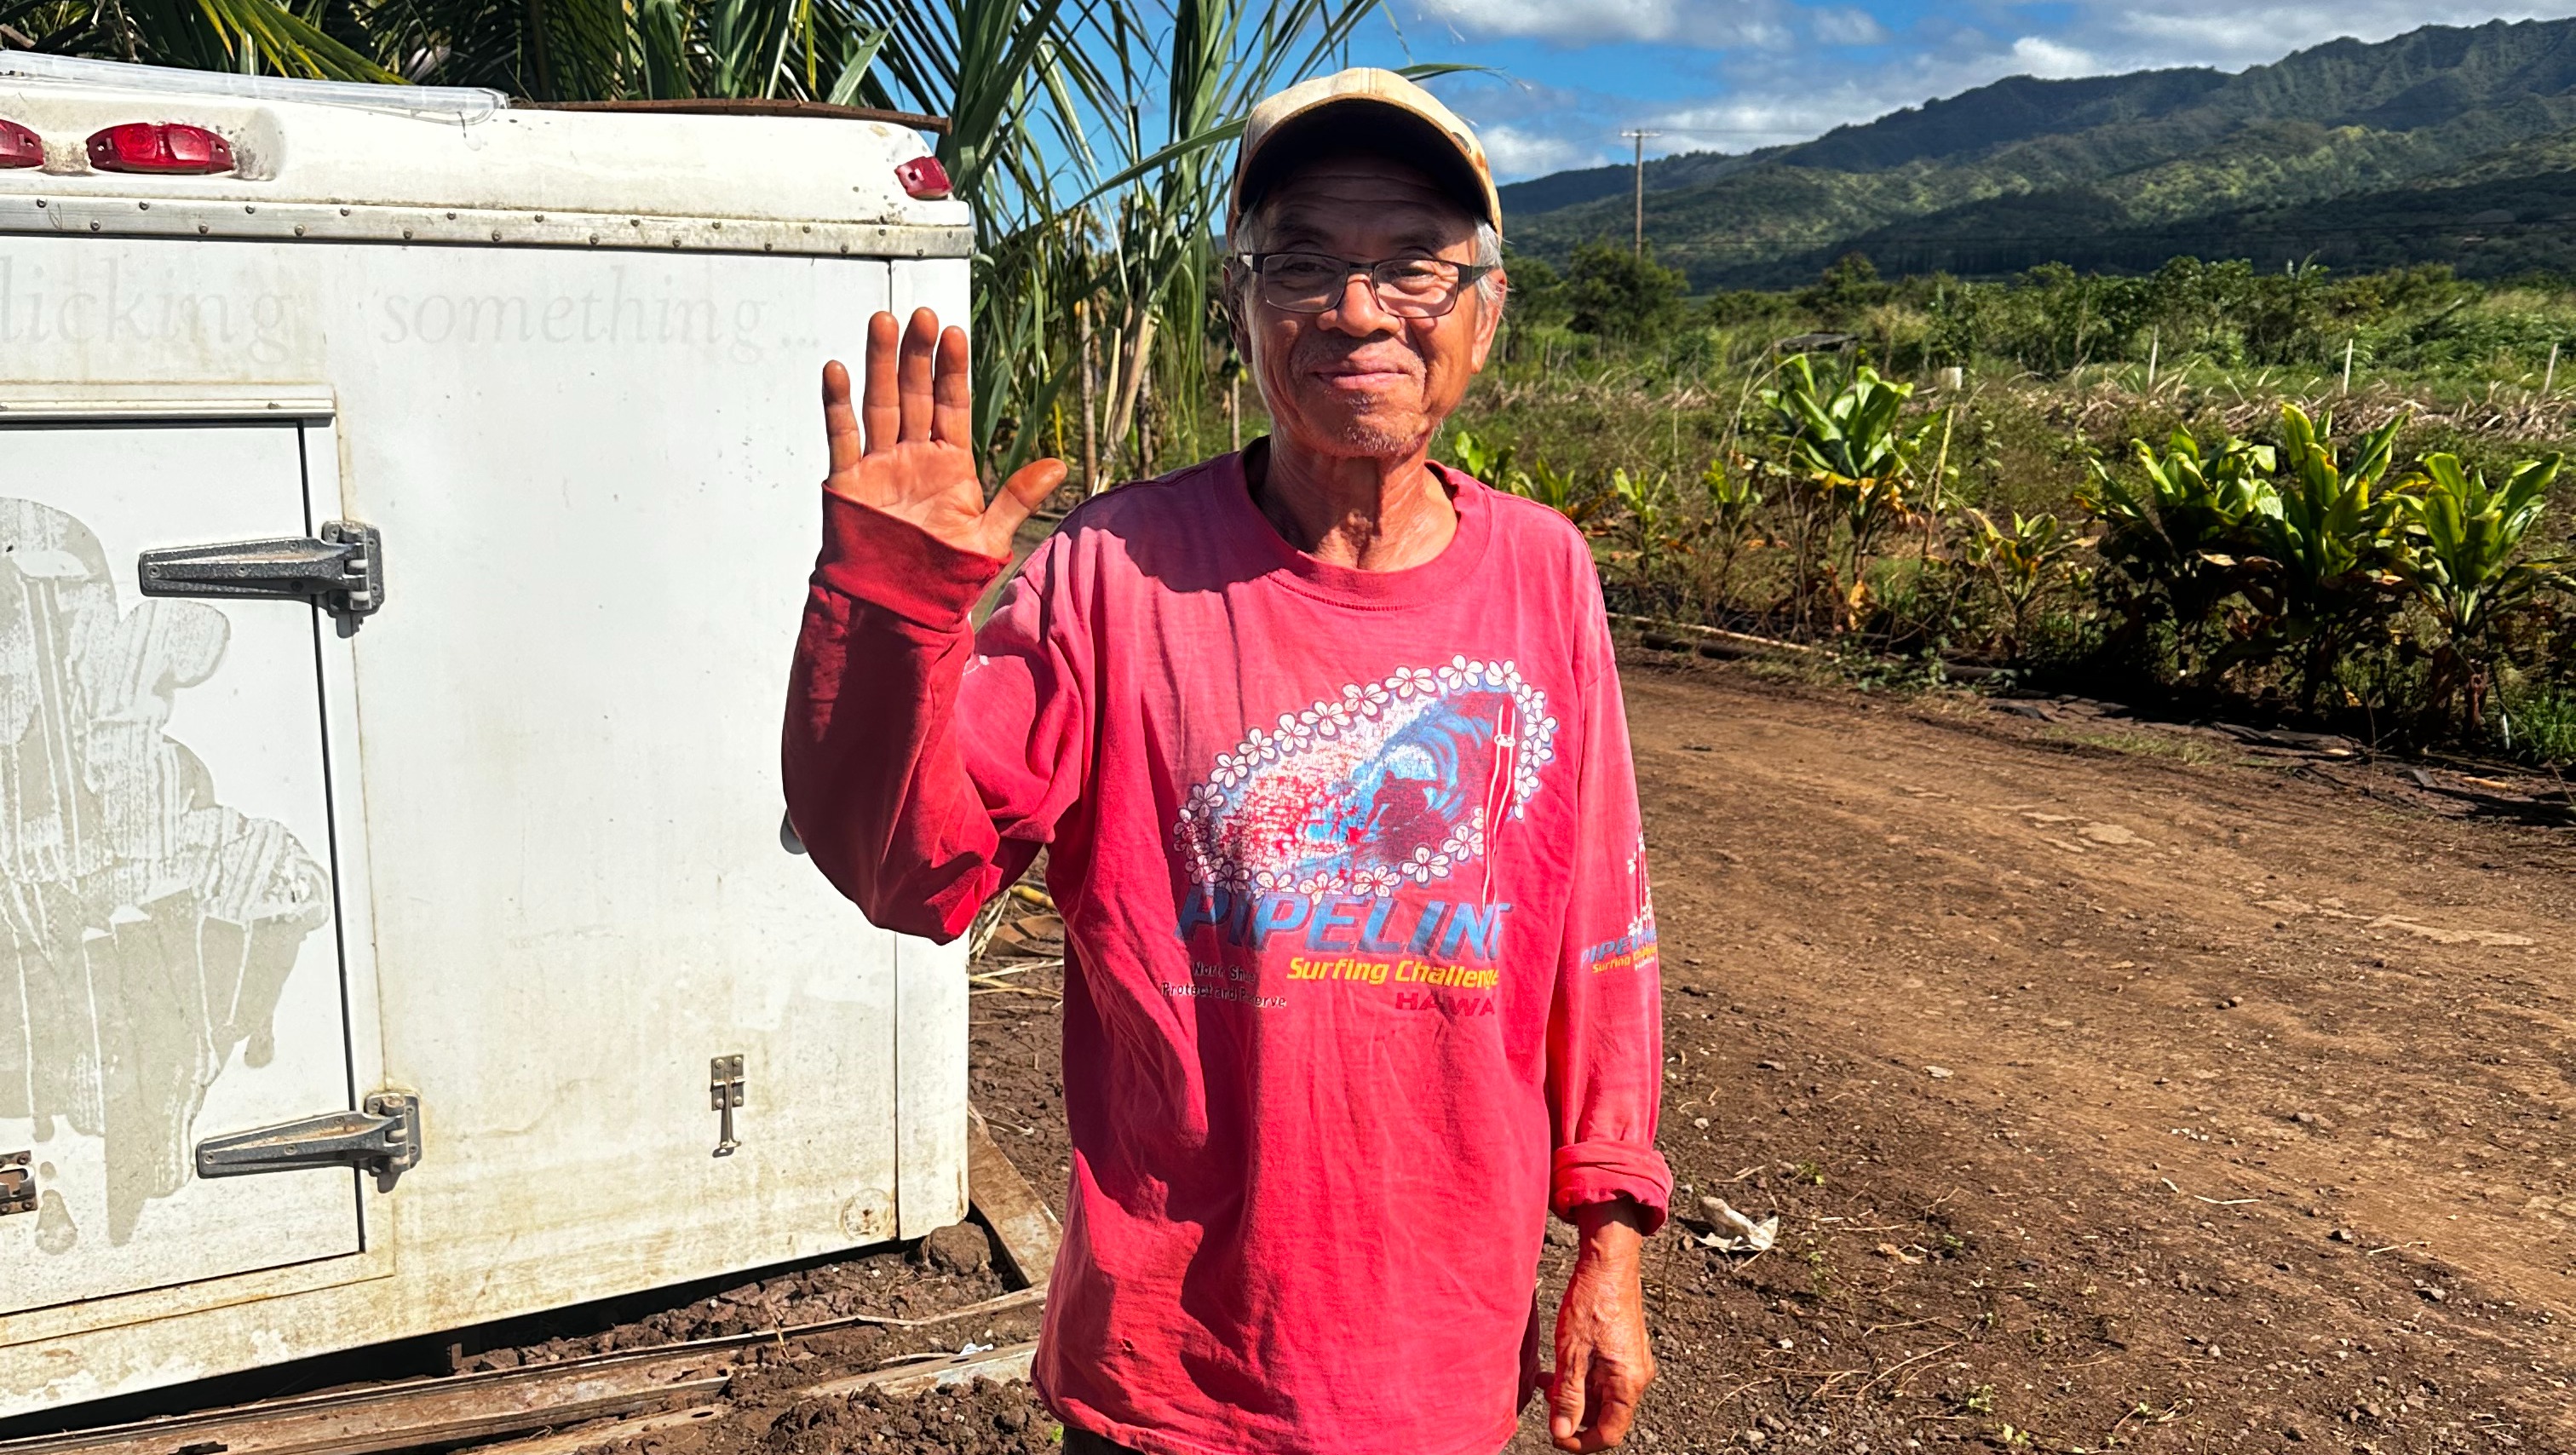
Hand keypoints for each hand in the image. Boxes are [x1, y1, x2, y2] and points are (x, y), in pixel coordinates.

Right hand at [821, 308, 1065, 559]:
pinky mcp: (848, 482)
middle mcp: (914, 456)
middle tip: (921, 316)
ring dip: (880, 365)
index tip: (954, 334)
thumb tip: (1058, 466)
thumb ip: (1017, 498)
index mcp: (950, 464)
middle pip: (915, 395)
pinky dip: (837, 405)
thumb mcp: (987, 537)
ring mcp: (879, 465)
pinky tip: (838, 370)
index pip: (952, 406)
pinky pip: (842, 437)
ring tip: (884, 323)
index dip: (952, 371)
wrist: (897, 611)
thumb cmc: (943, 578)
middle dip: (917, 356)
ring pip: (879, 404)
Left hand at [1549, 1201, 1655, 1450]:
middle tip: (1545, 1398)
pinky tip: (1562, 1365)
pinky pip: (1606, 1378)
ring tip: (1547, 1381)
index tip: (1554, 1434)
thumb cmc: (1591, 1302)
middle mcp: (1637, 1378)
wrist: (1609, 1261)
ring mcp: (1633, 1363)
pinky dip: (1583, 1379)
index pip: (1609, 1434)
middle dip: (1574, 1415)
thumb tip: (1561, 1433)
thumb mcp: (1571, 1354)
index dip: (1579, 1442)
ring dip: (1575, 1396)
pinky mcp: (1627, 1350)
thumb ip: (1567, 1397)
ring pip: (1603, 1397)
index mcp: (1627, 1384)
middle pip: (1606, 1417)